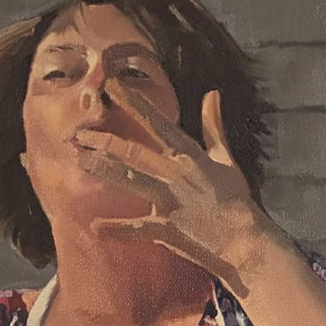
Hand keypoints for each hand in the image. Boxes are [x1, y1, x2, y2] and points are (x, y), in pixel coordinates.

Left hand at [71, 76, 277, 293]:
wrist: (246, 240)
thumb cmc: (237, 201)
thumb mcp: (226, 159)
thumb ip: (214, 127)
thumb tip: (212, 94)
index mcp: (191, 156)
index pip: (158, 123)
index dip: (134, 102)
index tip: (113, 85)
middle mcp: (178, 174)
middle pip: (135, 152)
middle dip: (105, 140)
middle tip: (79, 132)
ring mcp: (172, 201)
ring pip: (131, 180)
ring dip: (103, 170)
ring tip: (79, 160)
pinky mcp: (170, 229)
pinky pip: (138, 228)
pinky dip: (117, 230)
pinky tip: (95, 228)